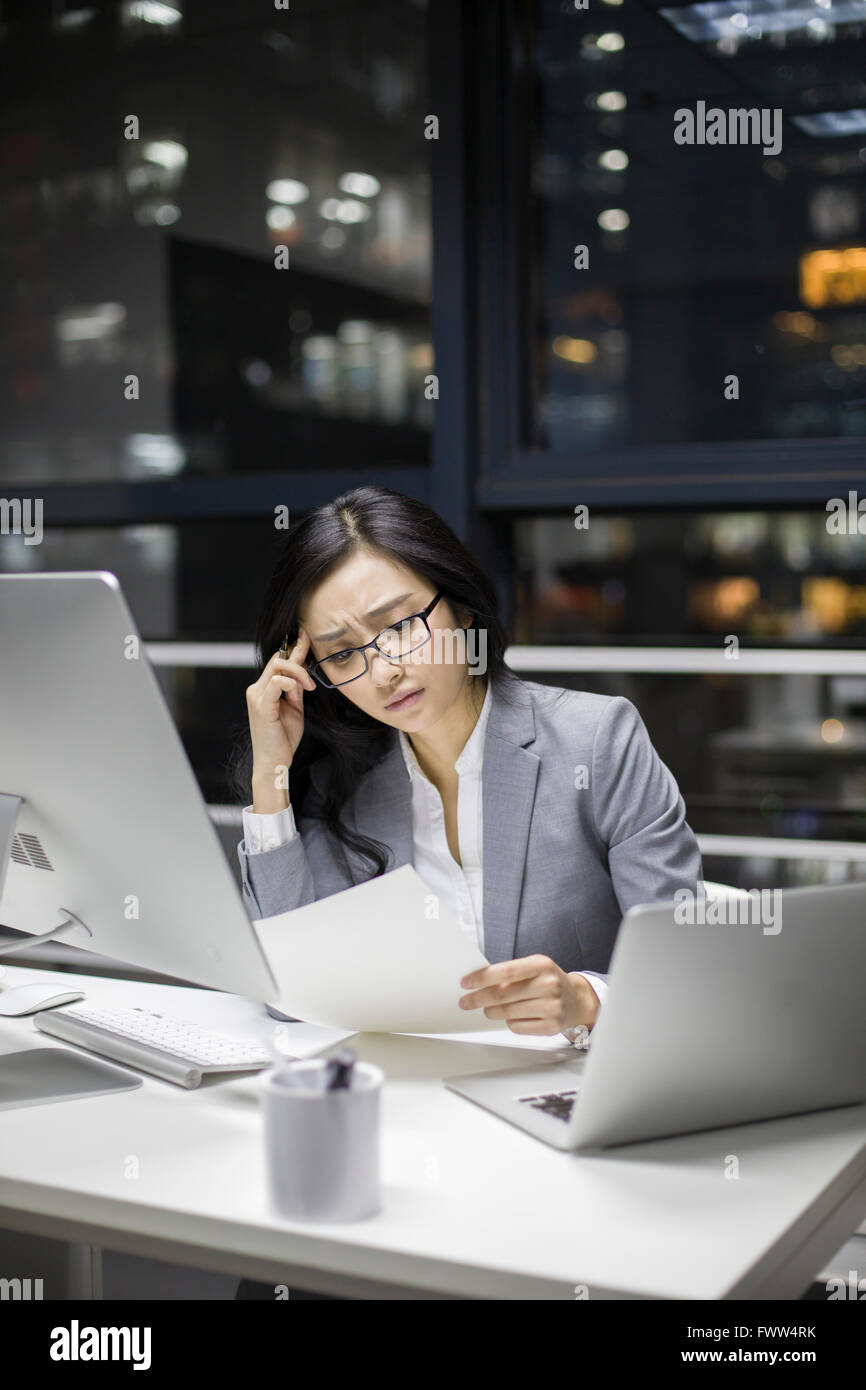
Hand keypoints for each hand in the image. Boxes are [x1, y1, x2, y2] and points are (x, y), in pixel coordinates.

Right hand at [246, 627, 315, 784]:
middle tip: (314, 672)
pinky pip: (277, 681)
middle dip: (299, 658)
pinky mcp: (261, 704)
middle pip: (278, 659)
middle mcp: (256, 689)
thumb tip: (303, 671)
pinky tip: (301, 692)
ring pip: (278, 666)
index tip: (306, 634)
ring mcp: (256, 696)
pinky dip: (292, 682)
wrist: (274, 762)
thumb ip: (296, 690)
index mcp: (263, 689)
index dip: (293, 647)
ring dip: (299, 673)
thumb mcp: (294, 709)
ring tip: (309, 688)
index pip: (277, 661)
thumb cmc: (283, 738)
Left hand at [458, 954, 599, 1035]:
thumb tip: (478, 981)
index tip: (466, 982)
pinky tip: (510, 1017)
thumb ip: (511, 972)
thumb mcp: (534, 967)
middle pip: (504, 994)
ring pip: (508, 1012)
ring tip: (487, 1009)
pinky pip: (517, 1027)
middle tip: (466, 1002)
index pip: (507, 970)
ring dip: (491, 1012)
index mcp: (542, 965)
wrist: (576, 999)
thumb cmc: (548, 981)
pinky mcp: (551, 1026)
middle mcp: (549, 985)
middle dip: (479, 998)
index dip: (483, 977)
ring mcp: (552, 1007)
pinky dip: (508, 1022)